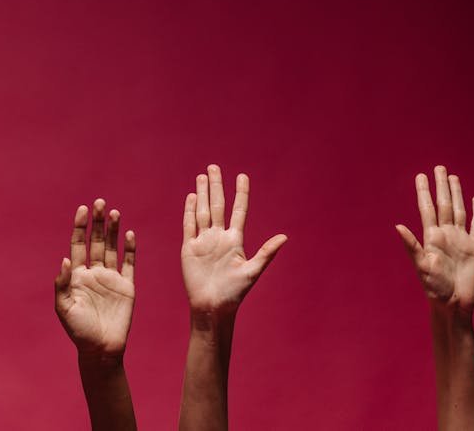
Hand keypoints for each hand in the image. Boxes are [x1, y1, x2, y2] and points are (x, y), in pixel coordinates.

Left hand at [55, 199, 135, 357]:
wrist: (101, 350)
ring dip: (113, 230)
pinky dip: (129, 249)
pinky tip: (129, 234)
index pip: (78, 244)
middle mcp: (94, 273)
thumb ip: (62, 284)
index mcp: (77, 275)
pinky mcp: (127, 286)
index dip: (80, 227)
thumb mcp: (63, 308)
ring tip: (113, 212)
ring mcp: (111, 278)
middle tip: (99, 202)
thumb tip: (65, 259)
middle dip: (97, 222)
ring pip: (113, 248)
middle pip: (96, 241)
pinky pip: (129, 263)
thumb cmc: (78, 331)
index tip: (82, 209)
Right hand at [181, 165, 286, 314]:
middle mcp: (219, 237)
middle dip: (216, 186)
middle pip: (217, 205)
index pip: (239, 211)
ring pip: (202, 211)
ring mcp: (203, 241)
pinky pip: (189, 225)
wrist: (212, 306)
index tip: (242, 176)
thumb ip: (266, 253)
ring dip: (202, 194)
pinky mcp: (189, 248)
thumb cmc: (234, 293)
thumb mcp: (252, 271)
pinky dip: (189, 211)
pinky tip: (191, 197)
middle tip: (214, 167)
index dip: (240, 193)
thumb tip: (285, 237)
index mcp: (235, 240)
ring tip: (202, 176)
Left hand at [395, 166, 473, 314]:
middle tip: (438, 167)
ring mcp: (460, 239)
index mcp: (431, 237)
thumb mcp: (421, 266)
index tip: (420, 175)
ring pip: (458, 210)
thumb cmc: (434, 288)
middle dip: (440, 186)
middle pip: (443, 204)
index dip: (424, 192)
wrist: (454, 303)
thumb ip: (411, 246)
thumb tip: (398, 226)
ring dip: (457, 194)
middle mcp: (445, 234)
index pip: (427, 208)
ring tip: (453, 177)